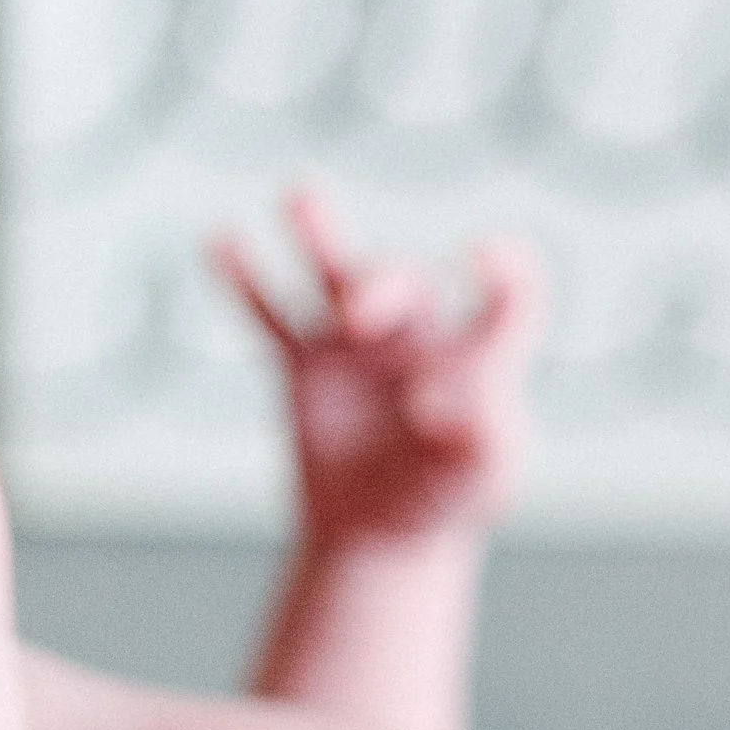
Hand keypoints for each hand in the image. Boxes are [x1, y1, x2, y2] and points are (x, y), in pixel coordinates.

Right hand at [213, 191, 544, 546]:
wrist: (382, 534)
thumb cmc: (450, 497)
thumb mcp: (487, 476)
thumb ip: (485, 434)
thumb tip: (436, 398)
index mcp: (477, 353)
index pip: (509, 294)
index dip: (504, 267)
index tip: (479, 253)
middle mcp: (419, 331)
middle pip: (405, 279)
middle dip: (380, 285)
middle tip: (355, 317)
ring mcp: (357, 341)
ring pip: (336, 273)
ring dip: (320, 233)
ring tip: (300, 195)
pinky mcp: (305, 363)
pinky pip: (271, 315)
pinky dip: (247, 280)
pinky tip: (220, 241)